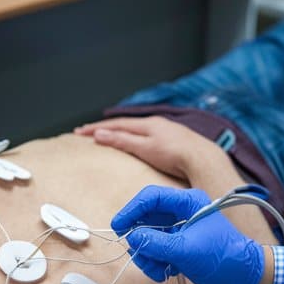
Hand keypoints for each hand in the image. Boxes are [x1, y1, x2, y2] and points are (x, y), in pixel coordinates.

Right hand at [74, 116, 222, 180]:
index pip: (115, 124)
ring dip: (119, 132)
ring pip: (137, 130)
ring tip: (107, 136)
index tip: (80, 132)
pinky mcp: (173, 141)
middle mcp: (156, 124)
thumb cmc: (176, 154)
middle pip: (125, 125)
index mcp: (147, 124)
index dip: (96, 129)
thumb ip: (122, 140)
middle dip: (105, 129)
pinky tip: (135, 143)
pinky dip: (134, 138)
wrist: (203, 159)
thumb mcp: (144, 147)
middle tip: (87, 133)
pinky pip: (147, 136)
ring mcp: (166, 131)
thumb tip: (99, 134)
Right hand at [112, 185, 264, 283]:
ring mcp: (181, 229)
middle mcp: (182, 212)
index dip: (131, 210)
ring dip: (148, 255)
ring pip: (150, 236)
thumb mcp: (185, 250)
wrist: (245, 277)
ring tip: (157, 270)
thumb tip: (132, 238)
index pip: (151, 197)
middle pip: (147, 218)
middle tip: (139, 255)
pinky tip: (165, 273)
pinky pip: (158, 249)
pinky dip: (156, 262)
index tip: (118, 227)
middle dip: (141, 240)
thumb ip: (156, 243)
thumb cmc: (222, 258)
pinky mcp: (180, 245)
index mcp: (188, 202)